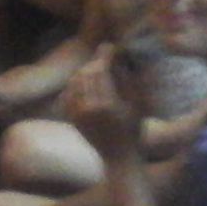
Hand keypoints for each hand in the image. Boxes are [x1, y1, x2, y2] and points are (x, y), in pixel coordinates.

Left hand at [64, 44, 143, 163]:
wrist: (119, 158)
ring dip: (85, 71)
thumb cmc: (134, 132)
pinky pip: (68, 93)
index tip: (110, 47)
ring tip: (98, 68)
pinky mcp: (72, 119)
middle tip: (106, 57)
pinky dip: (75, 84)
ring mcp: (77, 115)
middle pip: (86, 73)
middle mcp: (88, 109)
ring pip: (75, 81)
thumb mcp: (137, 105)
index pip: (100, 70)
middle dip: (96, 62)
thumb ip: (128, 80)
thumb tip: (119, 57)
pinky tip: (85, 82)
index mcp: (107, 105)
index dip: (104, 55)